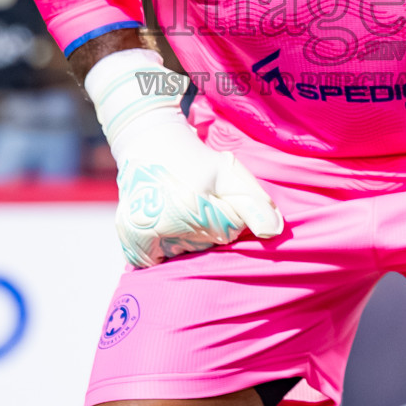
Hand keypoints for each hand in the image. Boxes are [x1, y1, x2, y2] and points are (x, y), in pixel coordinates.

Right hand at [86, 48, 281, 267]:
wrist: (148, 144)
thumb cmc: (195, 159)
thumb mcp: (228, 173)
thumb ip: (254, 203)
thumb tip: (273, 232)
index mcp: (193, 203)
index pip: (227, 232)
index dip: (227, 215)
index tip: (213, 196)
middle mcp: (164, 221)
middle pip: (205, 246)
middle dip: (208, 230)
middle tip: (195, 202)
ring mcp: (143, 232)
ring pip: (183, 254)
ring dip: (187, 240)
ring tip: (179, 211)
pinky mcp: (131, 240)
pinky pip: (159, 261)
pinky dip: (165, 250)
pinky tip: (166, 227)